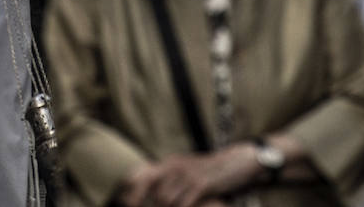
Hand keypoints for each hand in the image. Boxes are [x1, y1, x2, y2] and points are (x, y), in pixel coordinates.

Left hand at [115, 145, 258, 206]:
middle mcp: (175, 166)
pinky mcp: (202, 184)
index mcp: (169, 164)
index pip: (141, 175)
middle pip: (151, 190)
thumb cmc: (213, 172)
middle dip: (145, 206)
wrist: (239, 161)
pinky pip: (184, 203)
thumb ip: (173, 184)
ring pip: (166, 200)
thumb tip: (158, 198)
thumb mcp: (189, 173)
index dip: (130, 192)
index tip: (124, 204)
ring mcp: (188, 175)